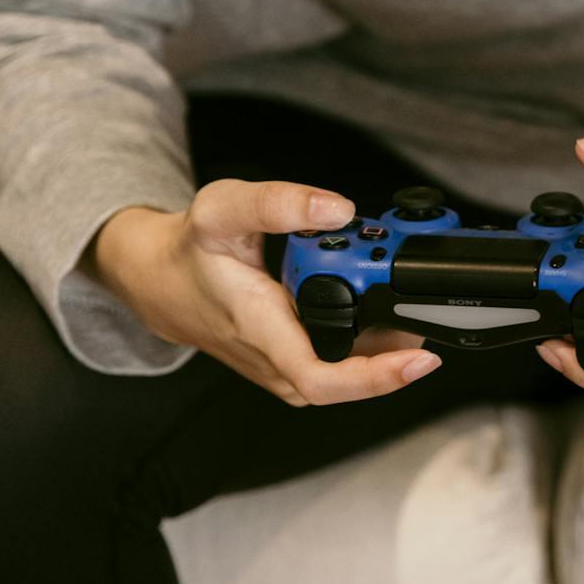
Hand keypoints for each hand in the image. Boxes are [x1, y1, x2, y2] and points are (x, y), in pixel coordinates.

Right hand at [92, 182, 438, 405]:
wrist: (160, 280)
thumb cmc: (191, 249)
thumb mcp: (223, 208)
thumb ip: (279, 203)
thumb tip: (337, 209)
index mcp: (259, 329)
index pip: (321, 378)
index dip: (376, 378)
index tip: (420, 360)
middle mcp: (275, 361)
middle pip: (348, 380)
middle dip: (397, 345)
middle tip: (423, 303)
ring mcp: (283, 367)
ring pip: (347, 372)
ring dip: (385, 343)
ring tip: (408, 300)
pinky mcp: (290, 363)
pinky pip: (338, 364)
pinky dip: (369, 342)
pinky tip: (386, 309)